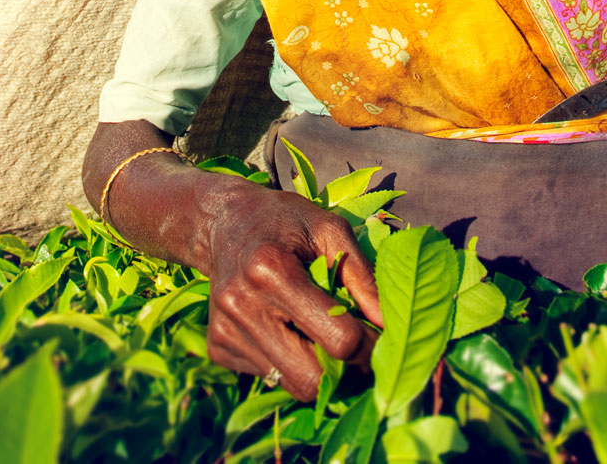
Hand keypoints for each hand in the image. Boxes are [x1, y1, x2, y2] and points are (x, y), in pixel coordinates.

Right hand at [198, 184, 382, 399]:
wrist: (221, 222)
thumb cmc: (283, 221)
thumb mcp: (329, 229)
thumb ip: (362, 276)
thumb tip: (389, 324)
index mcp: (271, 271)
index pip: (337, 338)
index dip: (370, 346)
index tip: (382, 338)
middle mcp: (241, 306)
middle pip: (311, 378)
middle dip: (345, 372)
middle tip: (359, 353)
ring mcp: (225, 331)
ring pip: (291, 384)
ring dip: (318, 371)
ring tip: (325, 338)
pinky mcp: (217, 348)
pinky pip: (268, 376)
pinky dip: (289, 363)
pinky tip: (288, 331)